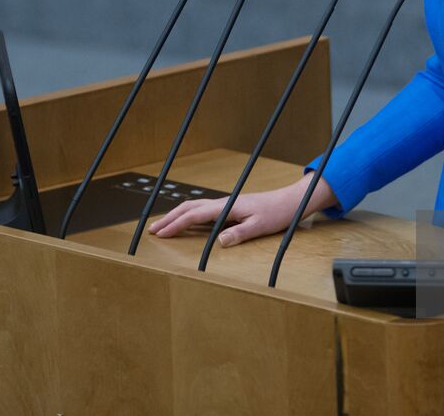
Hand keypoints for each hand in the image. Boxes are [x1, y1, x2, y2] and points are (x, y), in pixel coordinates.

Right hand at [148, 176, 336, 247]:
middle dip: (170, 218)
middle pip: (190, 207)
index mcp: (227, 207)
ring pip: (195, 207)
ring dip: (178, 216)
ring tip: (164, 226)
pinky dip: (190, 215)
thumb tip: (219, 241)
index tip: (161, 234)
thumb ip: (240, 233)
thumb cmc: (277, 213)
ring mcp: (226, 205)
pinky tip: (187, 223)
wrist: (290, 202)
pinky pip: (203, 211)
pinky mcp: (230, 208)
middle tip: (153, 230)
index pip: (195, 215)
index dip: (176, 225)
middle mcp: (223, 203)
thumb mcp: (260, 226)